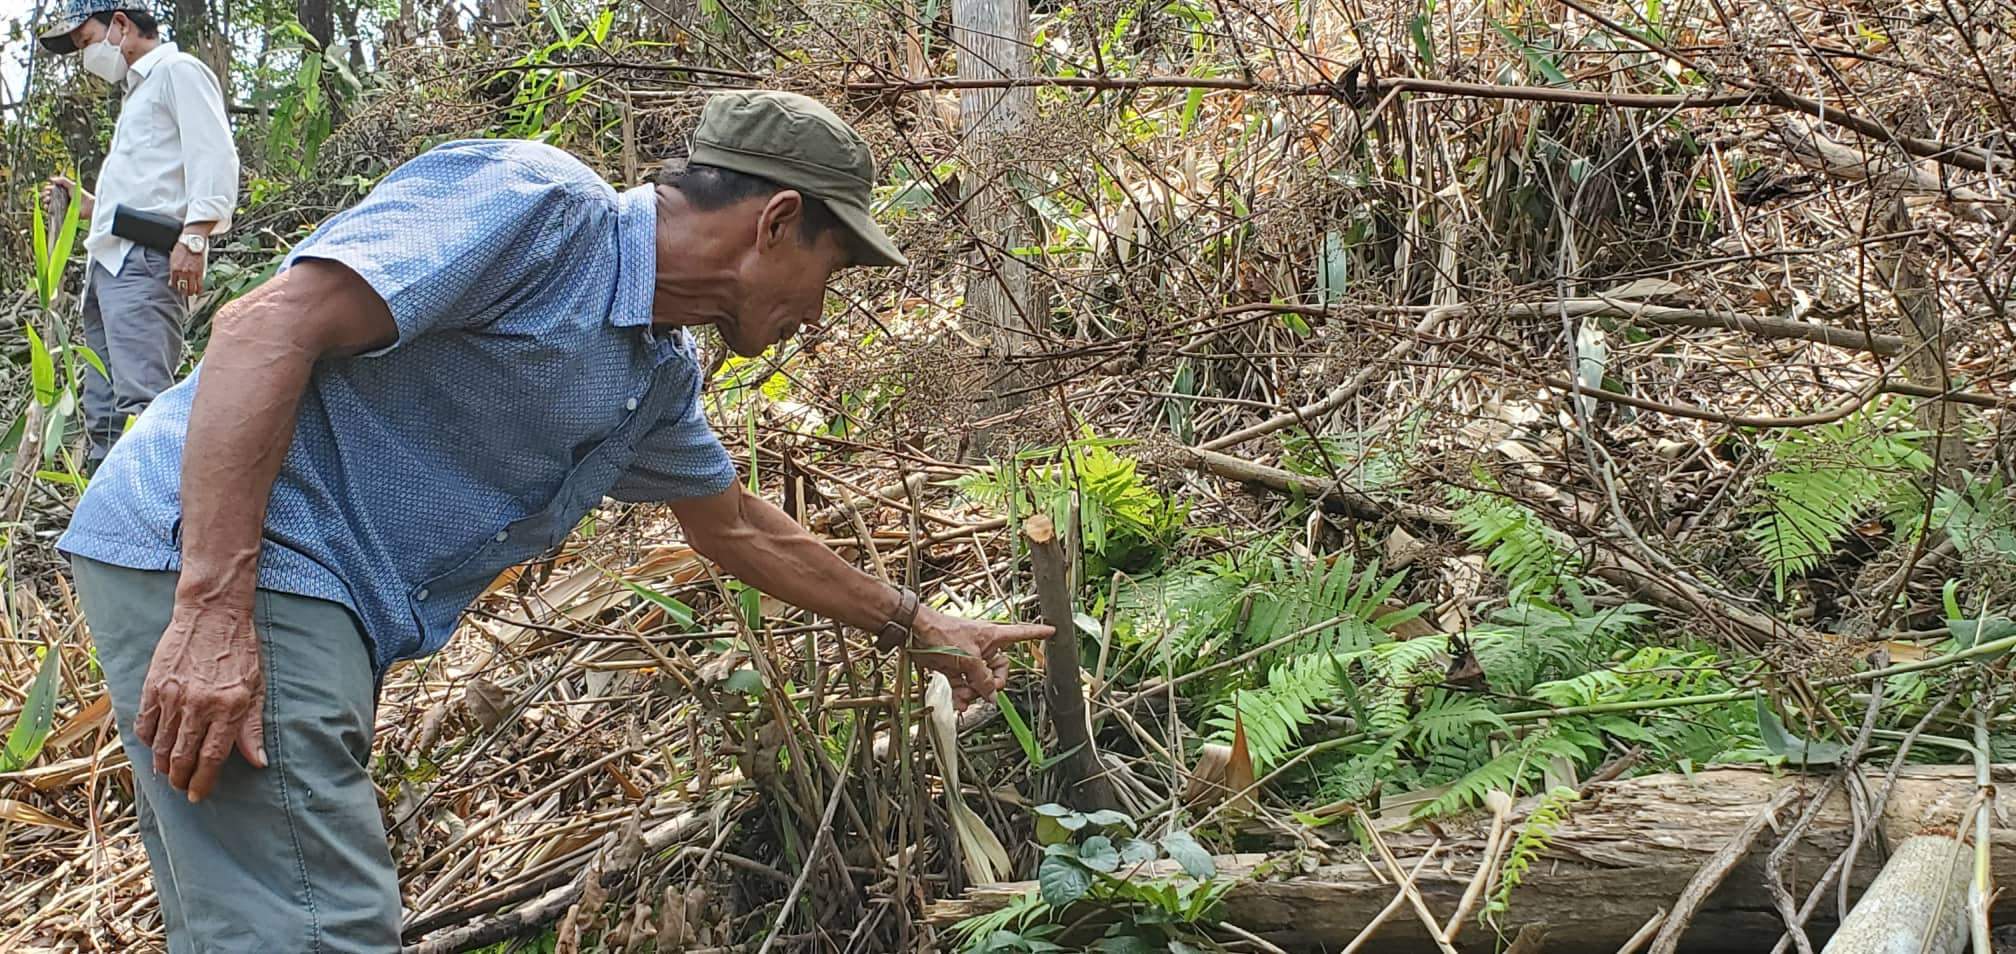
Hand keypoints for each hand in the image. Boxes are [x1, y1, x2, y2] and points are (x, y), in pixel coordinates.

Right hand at [42, 175, 93, 218]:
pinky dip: (48, 209)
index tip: (47, 189)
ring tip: (47, 200)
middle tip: (47, 195)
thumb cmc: (82, 195)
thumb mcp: (72, 185)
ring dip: (45, 201)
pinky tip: (47, 206)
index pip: (51, 189)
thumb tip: (51, 179)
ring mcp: (61, 206)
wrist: (88, 206)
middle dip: (45, 195)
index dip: (48, 189)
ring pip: (49, 203)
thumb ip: (63, 180)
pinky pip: (52, 211)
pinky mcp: (62, 213)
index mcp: (63, 192)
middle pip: (49, 196)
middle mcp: (61, 199)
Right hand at [135, 600, 267, 801]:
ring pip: (159, 746)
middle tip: (181, 786)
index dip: (203, 782)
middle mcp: (200, 705)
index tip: (198, 795)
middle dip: (180, 779)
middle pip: (182, 757)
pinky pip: (144, 724)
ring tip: (167, 772)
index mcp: (230, 707)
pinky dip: (147, 741)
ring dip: (161, 765)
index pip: (212, 758)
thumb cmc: (240, 651)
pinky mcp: (153, 686)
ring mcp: (173, 696)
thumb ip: (253, 728)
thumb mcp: (256, 688)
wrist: (212, 614)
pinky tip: (153, 746)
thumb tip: (258, 762)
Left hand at [169, 242, 204, 296]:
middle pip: (182, 288)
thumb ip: (173, 269)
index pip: (173, 283)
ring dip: (190, 292)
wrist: (193, 241)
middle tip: (184, 292)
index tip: (177, 288)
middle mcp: (182, 272)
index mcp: (174, 269)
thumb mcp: (173, 258)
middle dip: (183, 291)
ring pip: (191, 288)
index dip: (175, 287)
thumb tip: (173, 279)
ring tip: (191, 293)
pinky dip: (199, 290)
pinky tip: (198, 291)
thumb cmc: (183, 247)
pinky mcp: (200, 272)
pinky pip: (200, 284)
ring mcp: (192, 273)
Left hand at [908, 606, 1051, 708]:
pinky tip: (960, 703)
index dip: (1037, 633)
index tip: (1052, 632)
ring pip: (981, 681)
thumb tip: (992, 695)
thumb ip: (983, 679)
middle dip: (993, 684)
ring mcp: (969, 658)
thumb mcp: (969, 658)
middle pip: (1000, 669)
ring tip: (965, 696)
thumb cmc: (942, 632)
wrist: (915, 633)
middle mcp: (983, 647)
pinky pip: (965, 685)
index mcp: (993, 636)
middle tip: (986, 690)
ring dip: (975, 692)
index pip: (1022, 633)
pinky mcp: (955, 667)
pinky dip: (963, 695)